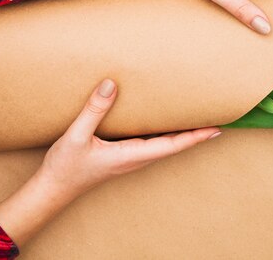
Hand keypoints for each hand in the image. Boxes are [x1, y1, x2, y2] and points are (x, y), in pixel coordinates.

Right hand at [0, 79, 220, 245]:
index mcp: (132, 155)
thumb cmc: (66, 166)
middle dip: (198, 133)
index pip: (172, 146)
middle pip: (175, 145)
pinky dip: (168, 132)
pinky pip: (153, 142)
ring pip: (166, 144)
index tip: (217, 129)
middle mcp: (137, 158)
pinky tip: (170, 121)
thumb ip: (94, 111)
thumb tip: (110, 85)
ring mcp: (132, 157)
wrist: (54, 188)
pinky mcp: (126, 154)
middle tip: (219, 117)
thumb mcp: (76, 137)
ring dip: (185, 132)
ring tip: (202, 116)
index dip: (196, 137)